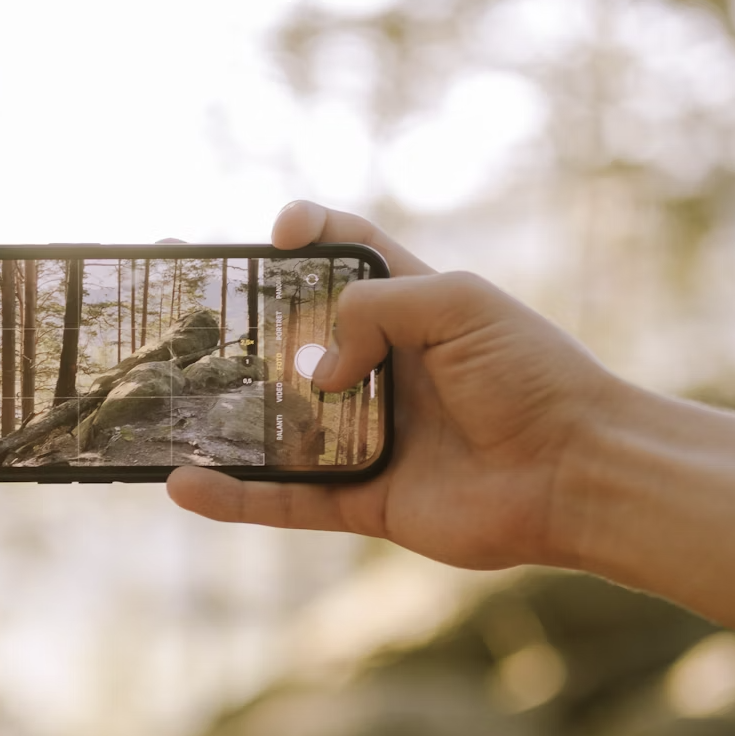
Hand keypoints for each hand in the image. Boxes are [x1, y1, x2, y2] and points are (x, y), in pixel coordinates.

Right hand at [166, 201, 622, 570]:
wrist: (579, 472)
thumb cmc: (533, 374)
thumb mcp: (457, 303)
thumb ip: (372, 309)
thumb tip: (312, 370)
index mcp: (412, 307)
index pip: (346, 255)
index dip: (307, 234)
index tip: (273, 234)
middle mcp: (383, 369)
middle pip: (291, 339)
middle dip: (232, 323)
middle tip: (171, 303)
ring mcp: (370, 436)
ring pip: (276, 425)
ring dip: (218, 415)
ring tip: (154, 397)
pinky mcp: (367, 500)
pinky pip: (287, 501)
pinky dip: (236, 498)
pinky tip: (183, 484)